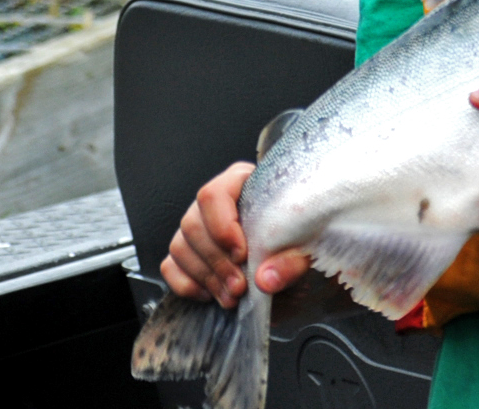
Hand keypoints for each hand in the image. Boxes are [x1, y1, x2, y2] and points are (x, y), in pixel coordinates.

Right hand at [159, 161, 309, 306]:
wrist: (300, 256)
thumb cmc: (304, 238)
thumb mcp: (309, 245)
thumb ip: (292, 260)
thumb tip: (266, 279)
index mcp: (242, 183)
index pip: (214, 195)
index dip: (221, 226)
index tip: (241, 254)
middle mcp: (214, 202)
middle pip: (193, 225)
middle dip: (216, 262)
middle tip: (239, 287)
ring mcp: (198, 226)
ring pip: (180, 246)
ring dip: (205, 277)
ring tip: (232, 296)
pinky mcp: (189, 252)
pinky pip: (170, 265)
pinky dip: (187, 284)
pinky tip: (211, 294)